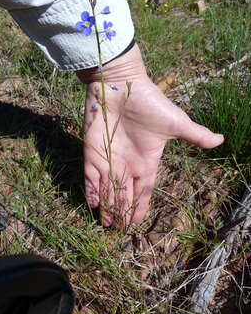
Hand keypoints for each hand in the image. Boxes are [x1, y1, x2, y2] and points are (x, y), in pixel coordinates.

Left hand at [77, 44, 223, 227]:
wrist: (122, 84)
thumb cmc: (150, 103)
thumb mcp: (176, 122)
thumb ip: (195, 135)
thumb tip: (221, 140)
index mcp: (146, 161)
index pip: (143, 190)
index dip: (140, 206)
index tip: (136, 223)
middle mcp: (127, 164)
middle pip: (124, 194)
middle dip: (121, 212)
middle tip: (117, 230)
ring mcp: (109, 159)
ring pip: (108, 189)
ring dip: (107, 206)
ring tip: (105, 223)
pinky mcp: (93, 151)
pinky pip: (91, 176)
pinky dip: (91, 190)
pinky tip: (93, 204)